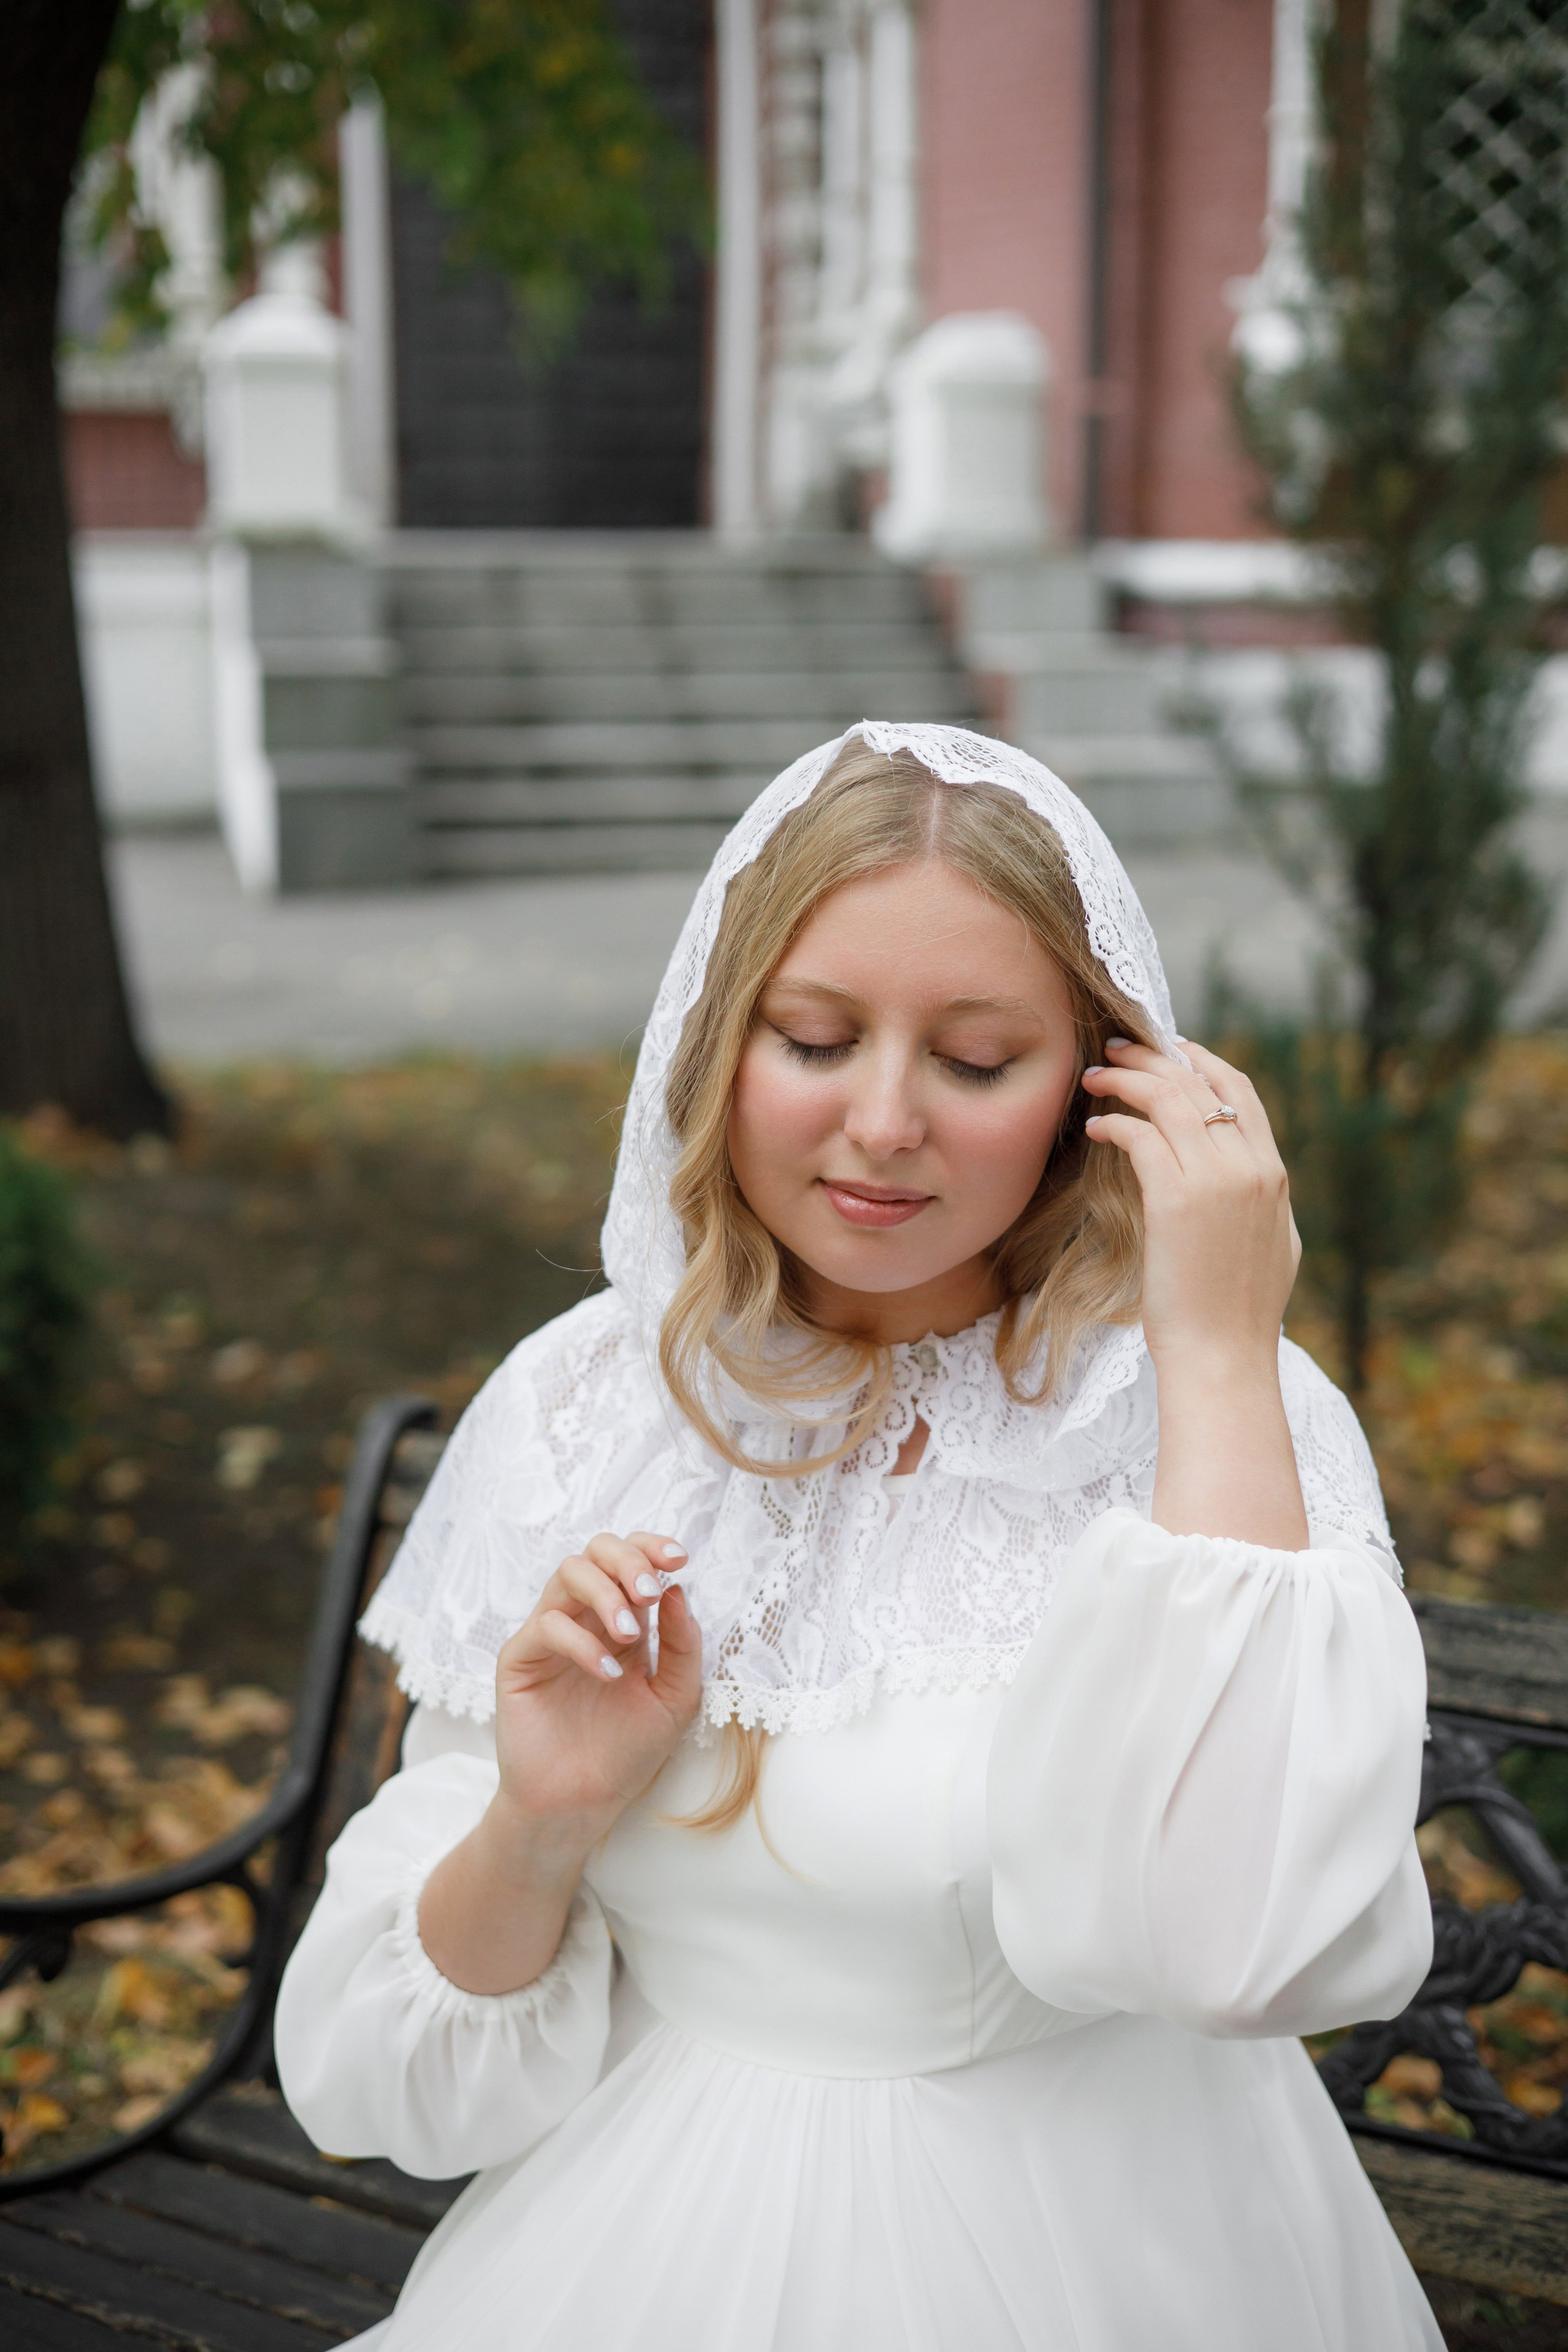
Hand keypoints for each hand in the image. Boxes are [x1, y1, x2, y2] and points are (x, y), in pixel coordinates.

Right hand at [417, 1534, 701, 1996]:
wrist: (582, 1804)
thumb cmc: (627, 1752)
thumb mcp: (675, 1698)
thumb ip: (683, 1645)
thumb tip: (678, 1589)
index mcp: (622, 1622)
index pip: (631, 1560)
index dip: (652, 1547)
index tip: (680, 1559)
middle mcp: (584, 1619)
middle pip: (595, 1551)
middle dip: (628, 1561)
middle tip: (650, 1593)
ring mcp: (549, 1635)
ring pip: (567, 1574)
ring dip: (606, 1593)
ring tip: (630, 1635)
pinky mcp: (519, 1658)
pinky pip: (547, 1625)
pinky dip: (582, 1642)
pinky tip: (608, 1674)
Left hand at [1080, 1036, 1299, 1376]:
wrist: (1224, 1357)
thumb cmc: (1237, 1314)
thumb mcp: (1270, 1243)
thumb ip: (1258, 1198)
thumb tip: (1243, 1173)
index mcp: (1273, 1175)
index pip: (1240, 1092)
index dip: (1201, 1061)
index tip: (1170, 1048)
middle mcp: (1250, 1168)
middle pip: (1198, 1085)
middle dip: (1152, 1058)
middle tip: (1116, 1049)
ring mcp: (1216, 1180)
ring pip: (1166, 1100)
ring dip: (1125, 1080)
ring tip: (1095, 1077)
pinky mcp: (1176, 1199)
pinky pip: (1139, 1136)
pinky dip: (1114, 1122)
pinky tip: (1094, 1127)